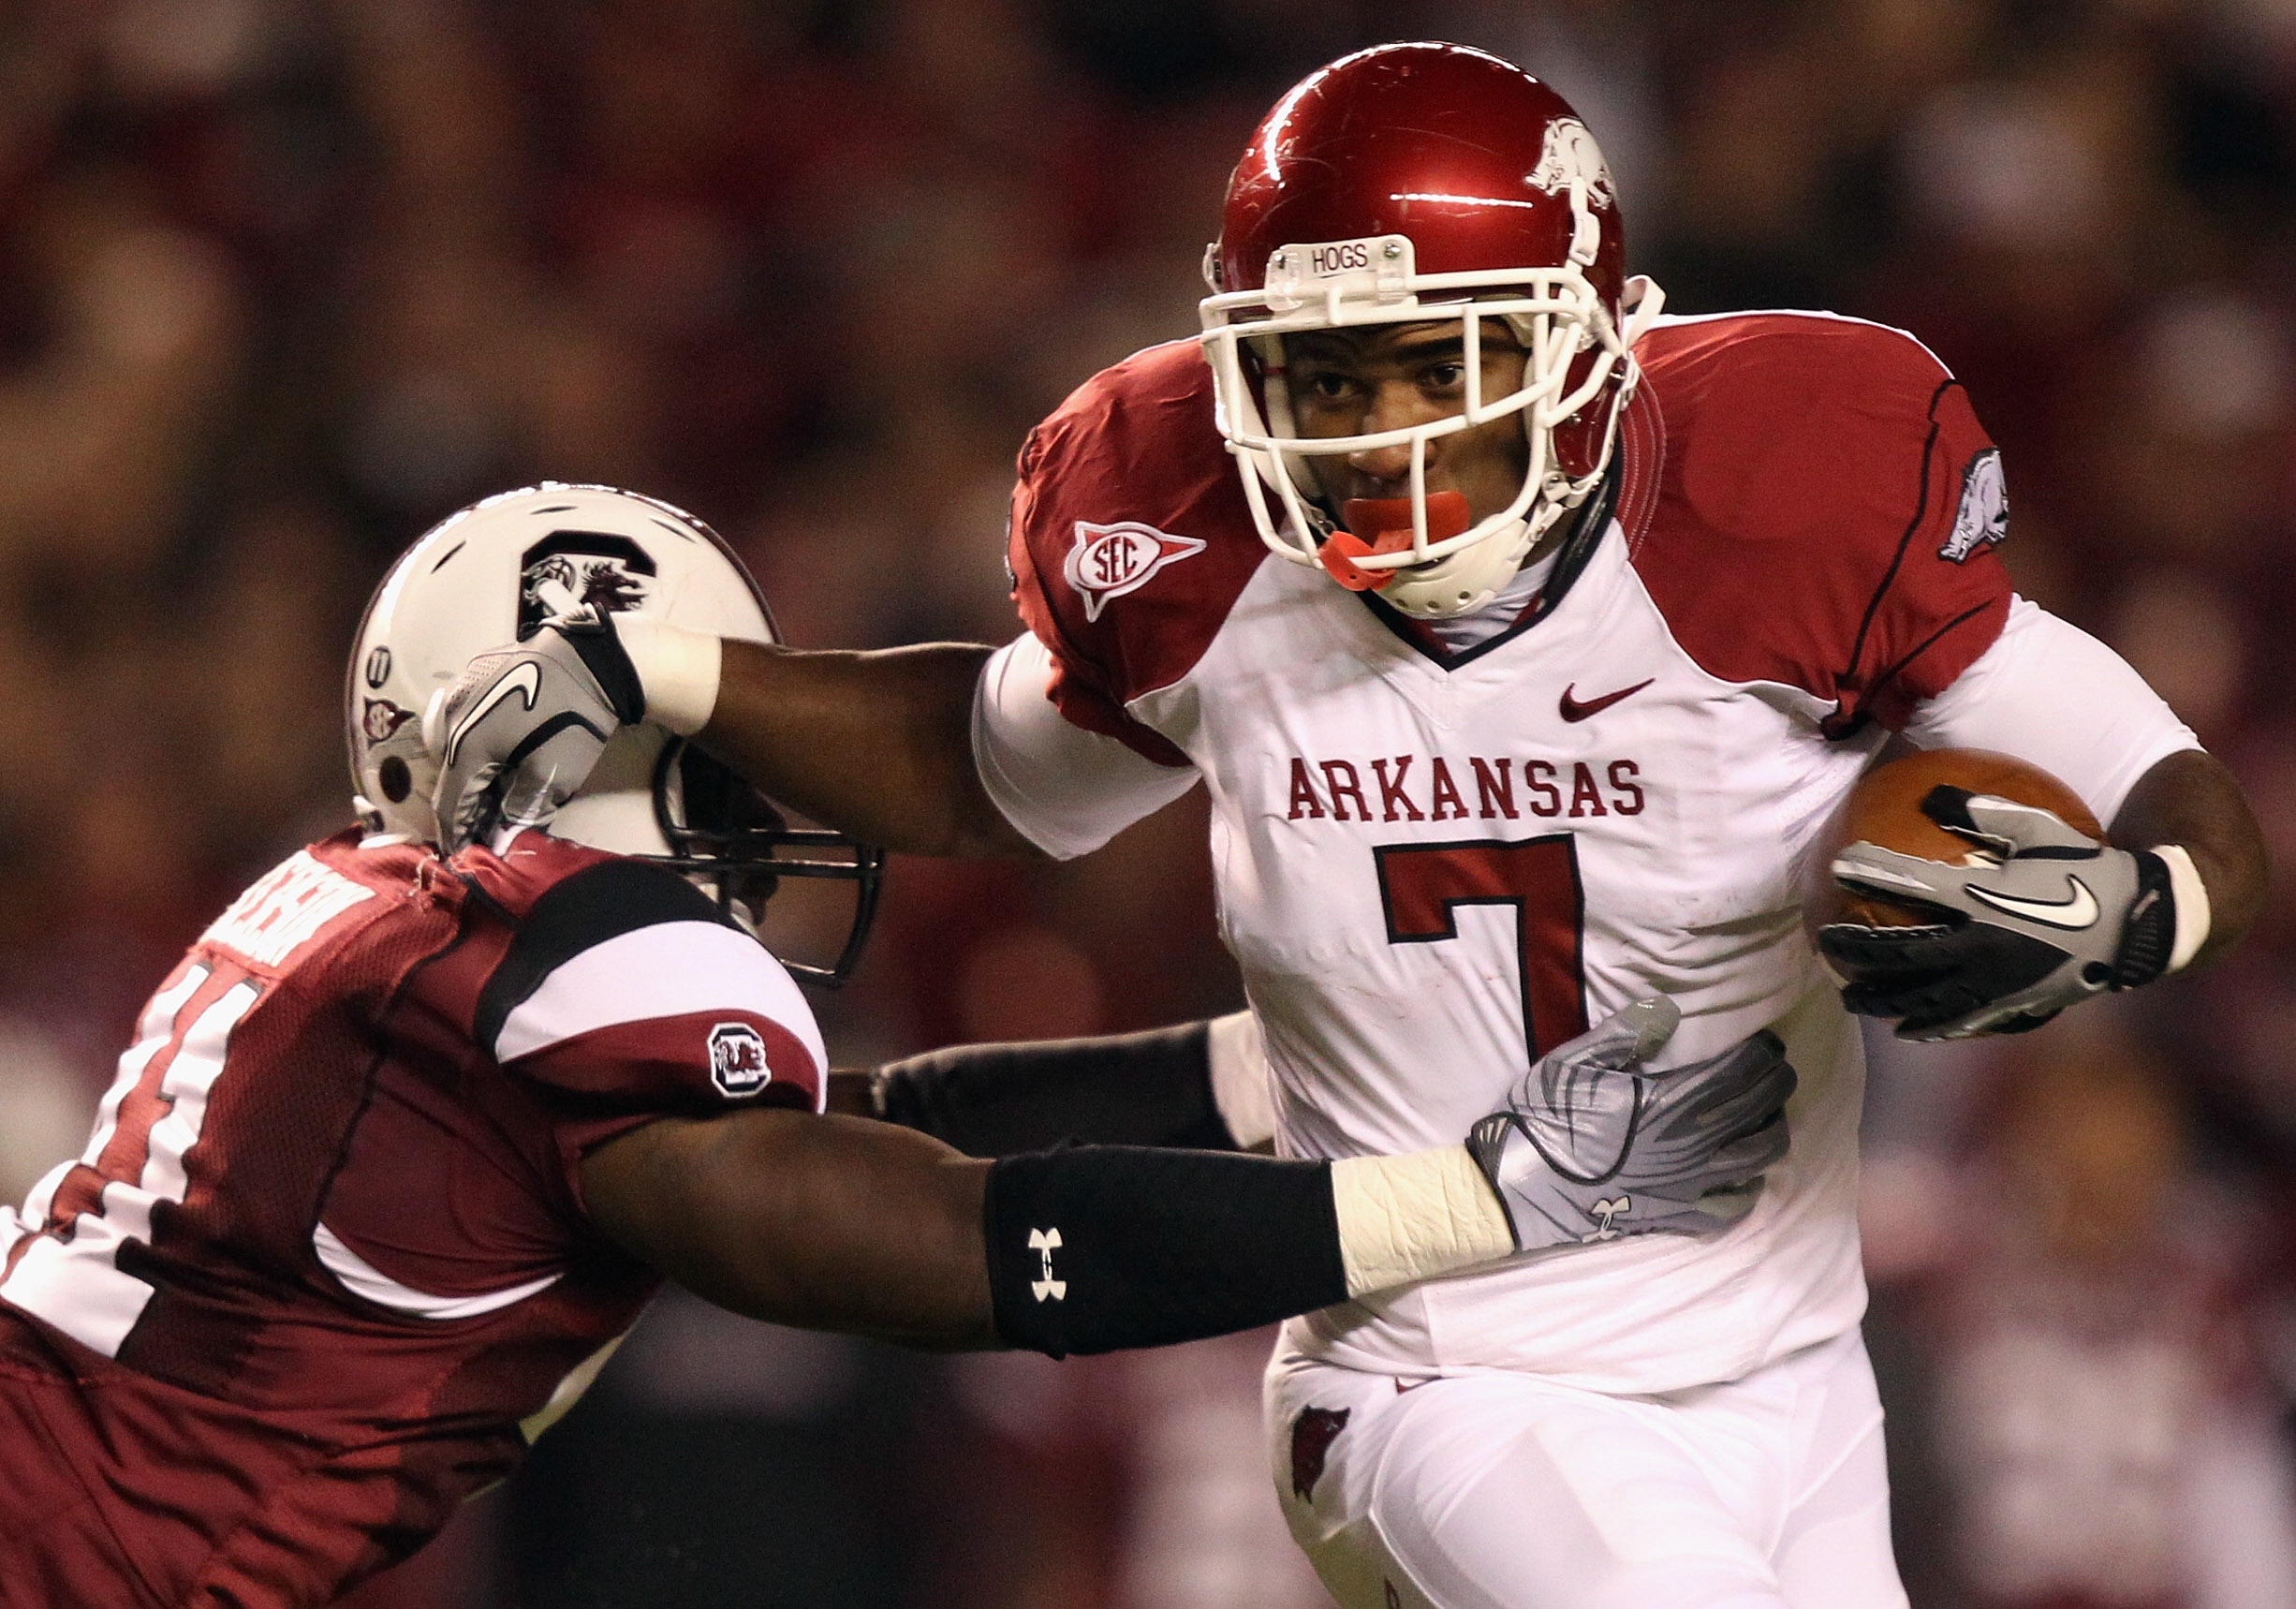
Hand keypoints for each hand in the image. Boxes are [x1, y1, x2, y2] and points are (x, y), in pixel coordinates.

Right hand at [426, 609, 644, 851]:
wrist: (593, 659)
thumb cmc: (572, 719)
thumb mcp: (552, 775)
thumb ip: (521, 810)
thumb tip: (502, 839)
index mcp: (464, 746)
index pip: (451, 802)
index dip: (458, 833)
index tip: (465, 855)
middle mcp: (450, 717)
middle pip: (450, 774)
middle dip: (466, 804)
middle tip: (487, 826)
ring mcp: (459, 690)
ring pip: (455, 745)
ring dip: (472, 773)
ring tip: (496, 793)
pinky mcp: (476, 673)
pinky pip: (466, 718)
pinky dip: (478, 743)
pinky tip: (500, 753)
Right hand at [1467, 998, 1794, 1250]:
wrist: (1518, 1188)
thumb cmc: (1541, 1120)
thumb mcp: (1571, 1064)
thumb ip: (1623, 1035)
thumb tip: (1664, 1012)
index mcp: (1668, 1103)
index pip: (1739, 1073)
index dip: (1762, 1054)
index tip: (1766, 1042)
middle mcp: (1690, 1144)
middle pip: (1759, 1109)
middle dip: (1777, 1084)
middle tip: (1776, 1069)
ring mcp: (1688, 1184)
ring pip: (1759, 1157)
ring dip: (1773, 1130)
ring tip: (1766, 1115)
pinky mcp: (1677, 1214)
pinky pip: (1732, 1205)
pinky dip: (1749, 1188)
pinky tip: (1745, 1174)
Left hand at [1819, 786, 2180, 1039]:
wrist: (2142, 925)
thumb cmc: (2089, 868)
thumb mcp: (2040, 830)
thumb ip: (1983, 813)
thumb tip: (1932, 793)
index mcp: (1984, 899)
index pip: (1911, 885)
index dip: (1871, 873)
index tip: (1838, 866)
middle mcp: (1980, 946)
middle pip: (1900, 953)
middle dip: (1856, 950)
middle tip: (1824, 944)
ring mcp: (1995, 983)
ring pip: (1921, 998)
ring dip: (1880, 998)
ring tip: (1850, 998)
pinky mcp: (2013, 1007)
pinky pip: (1960, 1021)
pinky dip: (1928, 1025)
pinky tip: (1907, 1027)